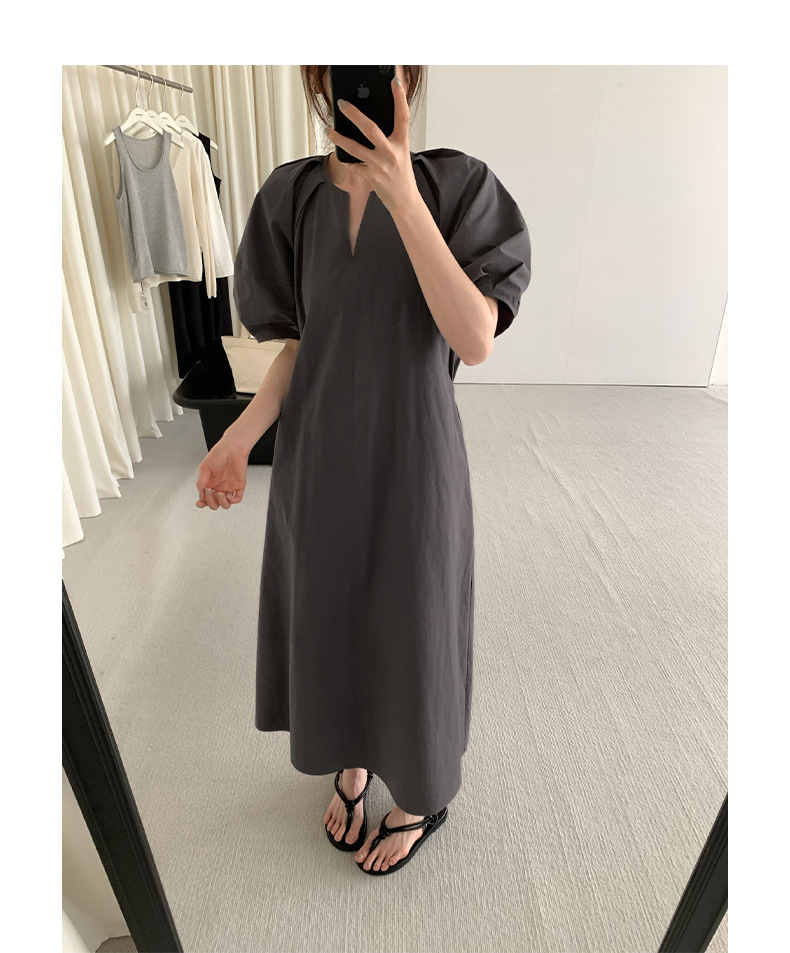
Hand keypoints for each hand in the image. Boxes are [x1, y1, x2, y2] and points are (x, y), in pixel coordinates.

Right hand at [195, 438, 248, 509]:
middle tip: (210, 491)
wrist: (233, 447)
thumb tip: (201, 493)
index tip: (199, 503)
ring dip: (221, 502)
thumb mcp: (204, 467)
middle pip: (214, 504)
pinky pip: (237, 499)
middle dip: (210, 502)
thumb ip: (201, 481)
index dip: (202, 503)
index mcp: (210, 482)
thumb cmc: (219, 453)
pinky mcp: (239, 485)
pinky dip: (232, 500)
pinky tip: (227, 494)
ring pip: (225, 504)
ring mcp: (229, 486)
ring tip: (219, 493)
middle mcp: (219, 486)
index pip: (205, 498)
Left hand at [326, 75, 419, 213]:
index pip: (402, 115)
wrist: (404, 201)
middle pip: (370, 128)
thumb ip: (391, 137)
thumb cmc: (401, 174)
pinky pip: (353, 165)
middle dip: (354, 114)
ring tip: (330, 130)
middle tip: (342, 104)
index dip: (400, 97)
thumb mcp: (401, 152)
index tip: (395, 79)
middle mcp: (391, 152)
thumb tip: (372, 120)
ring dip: (339, 138)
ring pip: (355, 148)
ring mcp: (380, 165)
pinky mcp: (371, 177)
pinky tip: (342, 155)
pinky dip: (346, 160)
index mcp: (401, 143)